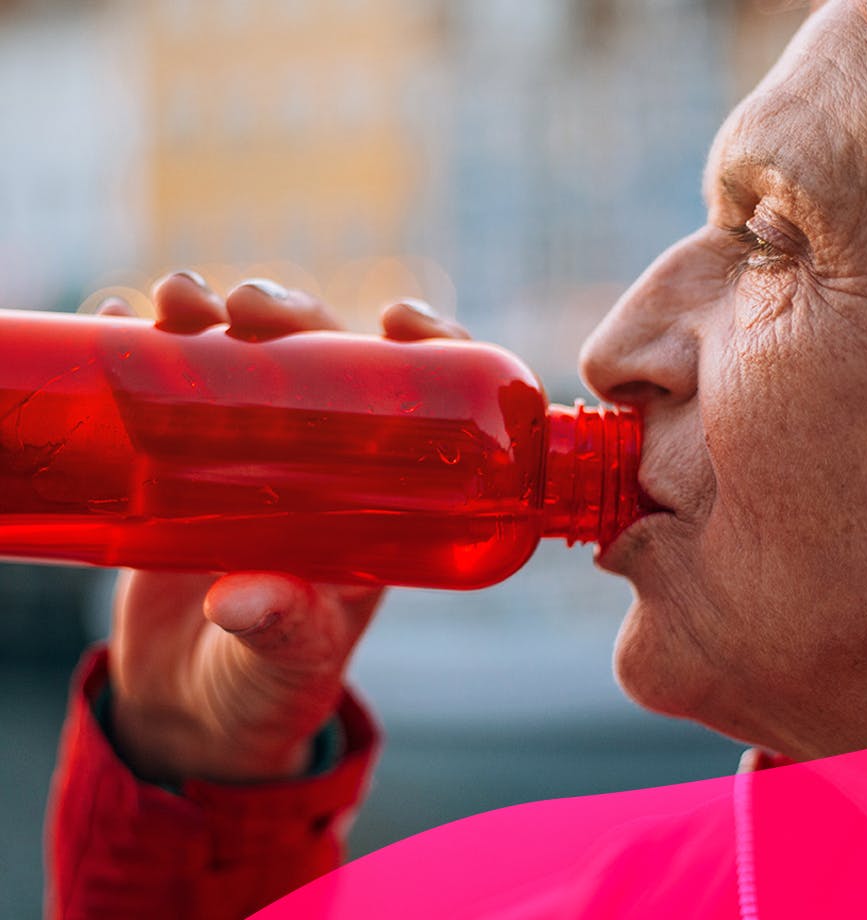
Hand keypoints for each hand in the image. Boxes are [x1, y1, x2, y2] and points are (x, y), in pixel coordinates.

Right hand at [99, 274, 466, 783]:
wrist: (193, 709)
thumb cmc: (271, 685)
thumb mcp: (292, 660)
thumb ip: (281, 630)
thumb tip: (242, 600)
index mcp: (379, 496)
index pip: (418, 397)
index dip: (422, 344)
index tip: (397, 320)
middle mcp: (319, 459)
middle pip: (320, 353)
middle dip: (291, 311)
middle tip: (249, 310)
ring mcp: (243, 453)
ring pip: (242, 354)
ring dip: (214, 312)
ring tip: (177, 304)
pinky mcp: (175, 462)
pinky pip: (162, 385)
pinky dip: (138, 343)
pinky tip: (115, 317)